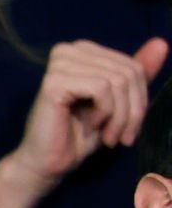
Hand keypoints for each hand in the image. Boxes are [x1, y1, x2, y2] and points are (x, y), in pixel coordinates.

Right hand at [0, 37, 169, 195]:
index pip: (132, 66)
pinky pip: (102, 88)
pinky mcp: (54, 82)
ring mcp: (59, 64)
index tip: (130, 129)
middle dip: (132, 111)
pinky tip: (90, 125)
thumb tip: (162, 43)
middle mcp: (69, 50)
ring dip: (119, 116)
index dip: (139, 100)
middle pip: (127, 72)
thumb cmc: (78, 135)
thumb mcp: (117, 103)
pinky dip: (104, 113)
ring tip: (108, 136)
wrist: (46, 164)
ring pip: (117, 80)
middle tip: (121, 137)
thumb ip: (136, 73)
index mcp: (83, 51)